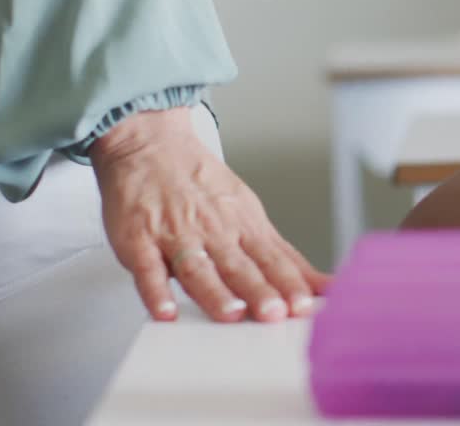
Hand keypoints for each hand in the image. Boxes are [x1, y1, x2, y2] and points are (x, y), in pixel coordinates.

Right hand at [91, 108, 328, 322]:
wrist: (152, 145)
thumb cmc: (201, 184)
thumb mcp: (249, 212)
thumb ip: (280, 254)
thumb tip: (320, 284)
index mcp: (243, 226)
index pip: (273, 260)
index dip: (290, 283)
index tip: (306, 305)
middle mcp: (214, 231)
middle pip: (240, 266)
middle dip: (260, 291)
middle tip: (276, 313)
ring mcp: (176, 236)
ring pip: (199, 268)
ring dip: (216, 293)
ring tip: (232, 315)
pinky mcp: (139, 240)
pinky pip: (147, 269)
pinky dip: (155, 291)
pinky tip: (165, 311)